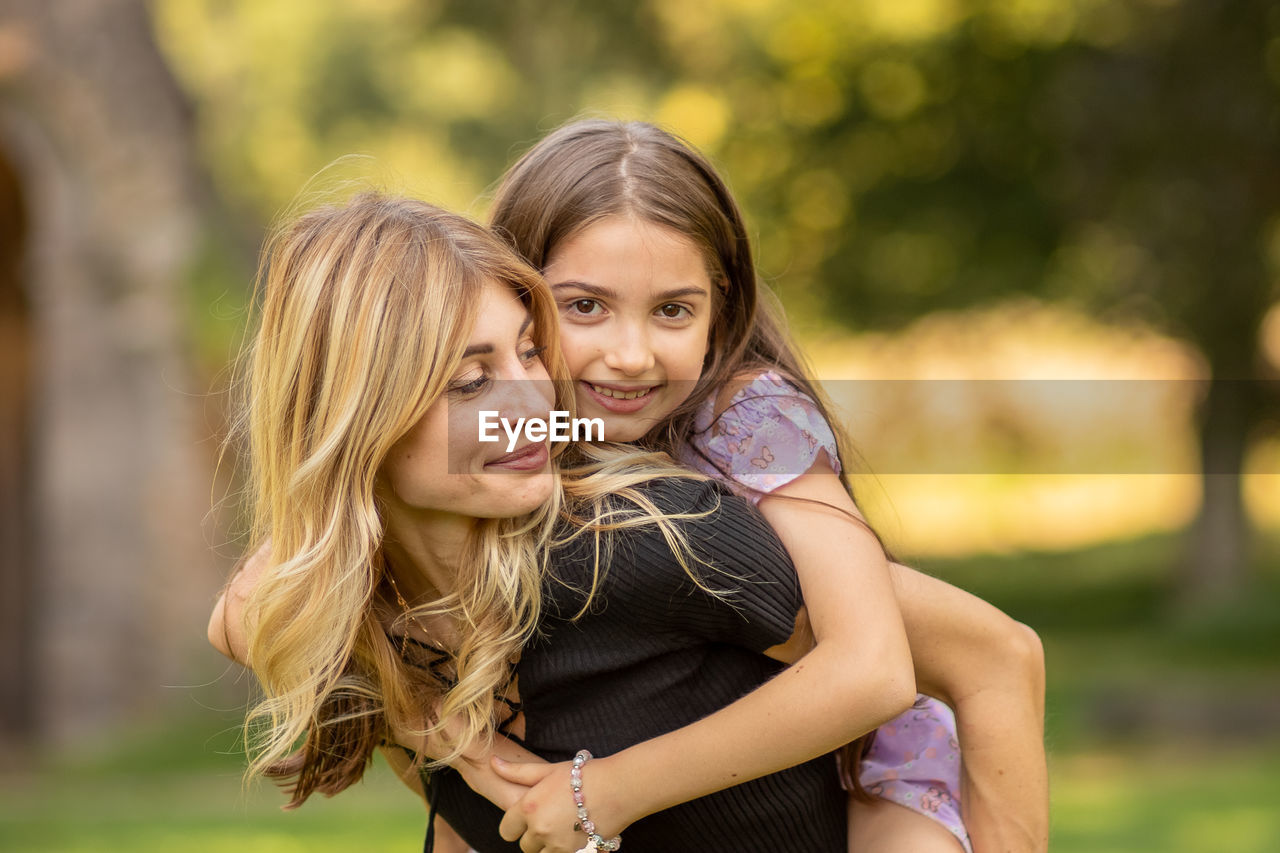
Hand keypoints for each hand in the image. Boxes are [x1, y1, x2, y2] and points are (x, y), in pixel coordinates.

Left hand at [494, 756, 625, 852]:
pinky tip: (575, 834)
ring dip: (549, 846)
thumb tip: (493, 762)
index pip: (506, 830)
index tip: (527, 818)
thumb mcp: (548, 770)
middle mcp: (539, 829)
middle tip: (551, 819)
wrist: (619, 788)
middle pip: (524, 845)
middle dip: (534, 835)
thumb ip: (518, 771)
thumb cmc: (583, 775)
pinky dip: (565, 850)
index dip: (515, 825)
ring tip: (564, 827)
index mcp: (528, 807)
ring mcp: (557, 845)